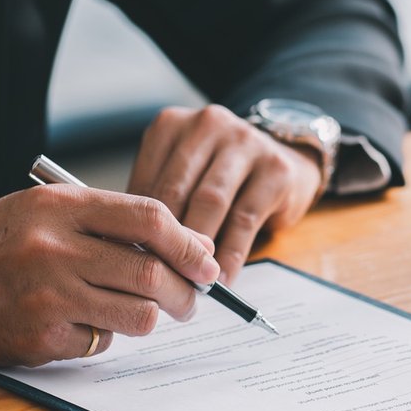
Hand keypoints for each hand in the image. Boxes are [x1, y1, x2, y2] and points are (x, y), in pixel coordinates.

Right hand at [0, 185, 219, 365]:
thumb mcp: (40, 212)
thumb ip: (102, 220)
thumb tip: (178, 244)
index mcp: (59, 208)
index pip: (149, 218)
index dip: (189, 242)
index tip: (206, 260)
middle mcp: (55, 249)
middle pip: (151, 272)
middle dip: (185, 291)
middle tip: (193, 299)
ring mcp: (47, 298)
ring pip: (137, 315)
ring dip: (152, 318)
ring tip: (147, 313)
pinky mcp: (39, 339)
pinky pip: (101, 343)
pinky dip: (105, 336)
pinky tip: (85, 324)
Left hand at [127, 104, 322, 282]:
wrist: (283, 156)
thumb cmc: (219, 175)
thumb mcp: (183, 175)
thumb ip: (157, 203)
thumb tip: (126, 252)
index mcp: (171, 125)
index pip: (146, 182)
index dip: (138, 229)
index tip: (133, 266)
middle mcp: (207, 125)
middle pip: (176, 191)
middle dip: (166, 241)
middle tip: (158, 280)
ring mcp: (244, 141)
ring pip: (210, 202)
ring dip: (197, 250)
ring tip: (188, 284)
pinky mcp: (275, 167)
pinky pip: (244, 218)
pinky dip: (230, 254)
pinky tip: (222, 278)